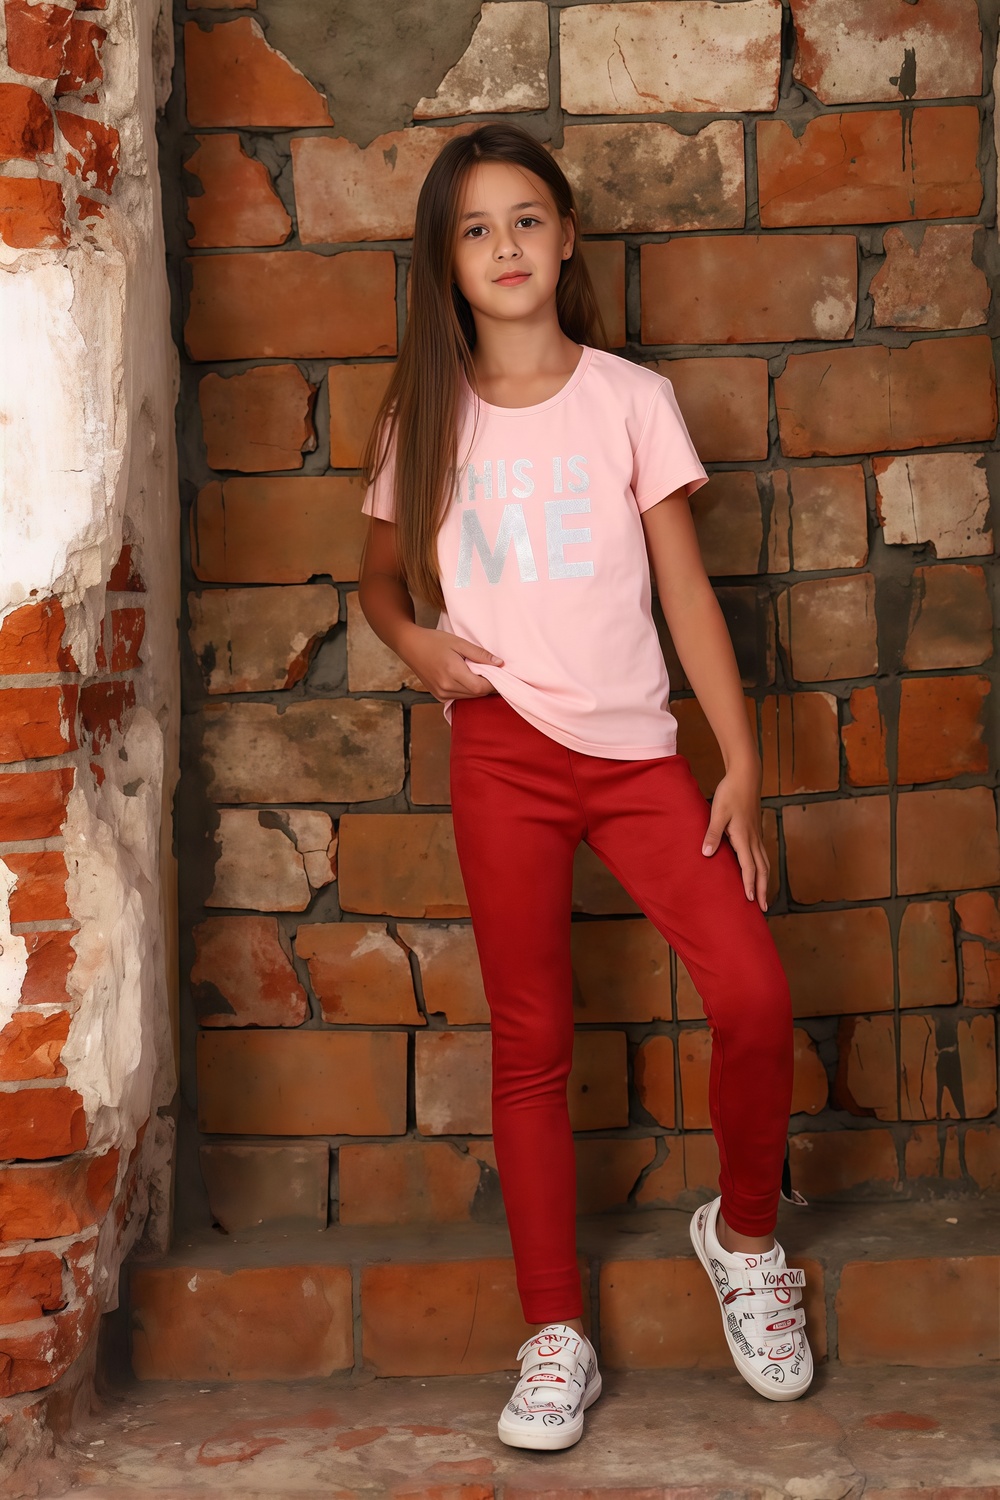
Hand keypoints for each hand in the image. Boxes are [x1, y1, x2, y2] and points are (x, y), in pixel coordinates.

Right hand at [399, 624, 502, 702]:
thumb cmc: (434, 641)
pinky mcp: (438, 696)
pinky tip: (464, 678)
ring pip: (469, 697)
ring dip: (477, 688)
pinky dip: (467, 690)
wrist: (410, 646)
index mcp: (453, 672)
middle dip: (487, 685)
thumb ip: (480, 654)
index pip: (481, 687)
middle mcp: (446, 687)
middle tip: (489, 671)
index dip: (494, 683)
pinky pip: (459, 697)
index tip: (499, 673)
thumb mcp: (459, 643)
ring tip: (475, 672)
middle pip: (477, 694)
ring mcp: (441, 694)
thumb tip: (500, 664)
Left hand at [701, 765, 769, 911]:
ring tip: (763, 895)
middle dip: (763, 890)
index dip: (749, 885)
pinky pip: (762, 854)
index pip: (749, 867)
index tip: (751, 902)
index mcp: (743, 837)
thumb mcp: (716, 813)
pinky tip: (759, 871)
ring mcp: (757, 835)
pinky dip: (763, 868)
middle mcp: (753, 839)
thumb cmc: (730, 794)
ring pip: (765, 863)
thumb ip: (712, 834)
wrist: (745, 776)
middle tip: (764, 908)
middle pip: (762, 870)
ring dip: (765, 880)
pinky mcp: (756, 830)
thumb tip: (706, 854)